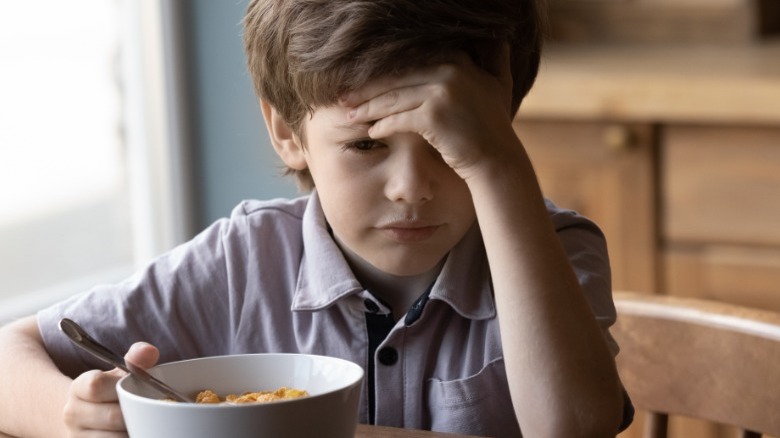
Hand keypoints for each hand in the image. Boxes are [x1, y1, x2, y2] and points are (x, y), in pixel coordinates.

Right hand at [62, 342, 158, 436]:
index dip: (121, 389)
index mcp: (79, 388)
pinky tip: (138, 434)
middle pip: (113, 417)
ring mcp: (77, 437)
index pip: (96, 385)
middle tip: (153, 410)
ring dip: (136, 432)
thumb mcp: (119, 372)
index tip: (137, 391)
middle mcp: (73, 414)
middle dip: (137, 413)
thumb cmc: (111, 391)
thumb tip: (149, 352)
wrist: (86, 418)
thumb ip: (135, 360)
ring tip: (147, 425)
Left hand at [338, 46, 521, 181]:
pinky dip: (382, 127)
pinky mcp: (433, 117)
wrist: (498, 158)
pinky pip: (397, 120)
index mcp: (457, 59)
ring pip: (393, 99)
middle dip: (366, 90)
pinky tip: (371, 132)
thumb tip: (500, 37)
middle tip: (344, 98)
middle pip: (396, 78)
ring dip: (367, 109)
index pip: (408, 61)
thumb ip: (495, 58)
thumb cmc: (494, 125)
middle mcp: (450, 70)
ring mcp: (442, 92)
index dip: (383, 72)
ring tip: (350, 116)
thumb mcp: (498, 84)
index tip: (363, 80)